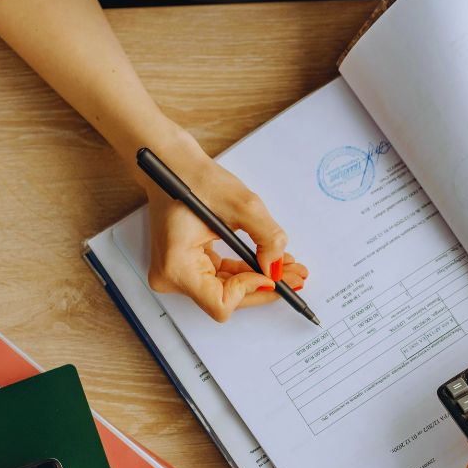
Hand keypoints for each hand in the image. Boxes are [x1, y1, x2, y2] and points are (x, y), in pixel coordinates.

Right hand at [140, 133, 307, 321]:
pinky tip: (268, 262)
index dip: (250, 290)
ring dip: (258, 279)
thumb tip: (276, 266)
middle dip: (263, 287)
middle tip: (295, 278)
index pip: (220, 302)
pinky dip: (245, 271)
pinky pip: (221, 278)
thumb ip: (267, 237)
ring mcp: (177, 273)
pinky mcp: (186, 266)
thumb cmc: (194, 179)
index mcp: (176, 265)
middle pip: (226, 300)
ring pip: (227, 290)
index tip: (271, 274)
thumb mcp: (242, 205)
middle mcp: (171, 276)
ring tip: (288, 268)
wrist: (172, 164)